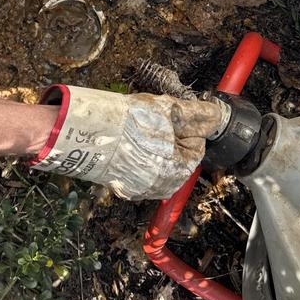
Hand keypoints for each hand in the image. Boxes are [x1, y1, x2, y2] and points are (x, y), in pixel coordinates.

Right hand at [29, 86, 223, 199]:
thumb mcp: (168, 111)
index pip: (195, 147)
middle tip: (151, 120)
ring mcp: (138, 189)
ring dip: (150, 144)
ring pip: (155, 161)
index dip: (184, 127)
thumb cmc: (128, 122)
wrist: (84, 133)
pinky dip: (133, 154)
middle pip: (175, 156)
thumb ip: (195, 115)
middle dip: (167, 136)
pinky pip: (135, 168)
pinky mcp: (119, 185)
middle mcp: (160, 187)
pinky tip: (124, 139)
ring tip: (136, 127)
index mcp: (177, 172)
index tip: (168, 116)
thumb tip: (215, 116)